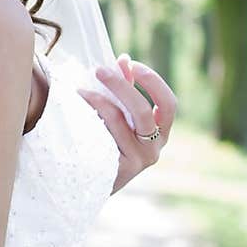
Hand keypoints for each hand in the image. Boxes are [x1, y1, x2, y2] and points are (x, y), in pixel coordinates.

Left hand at [78, 52, 177, 195]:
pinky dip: (92, 117)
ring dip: (98, 100)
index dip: (153, 82)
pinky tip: (78, 108)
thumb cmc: (109, 145)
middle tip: (99, 70)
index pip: (168, 105)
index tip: (133, 65)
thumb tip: (123, 60)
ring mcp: (136, 161)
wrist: (91, 186)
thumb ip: (126, 91)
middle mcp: (153, 149)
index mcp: (160, 133)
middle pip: (143, 111)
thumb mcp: (122, 118)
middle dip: (121, 86)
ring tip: (81, 90)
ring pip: (119, 120)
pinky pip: (104, 135)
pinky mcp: (118, 169)